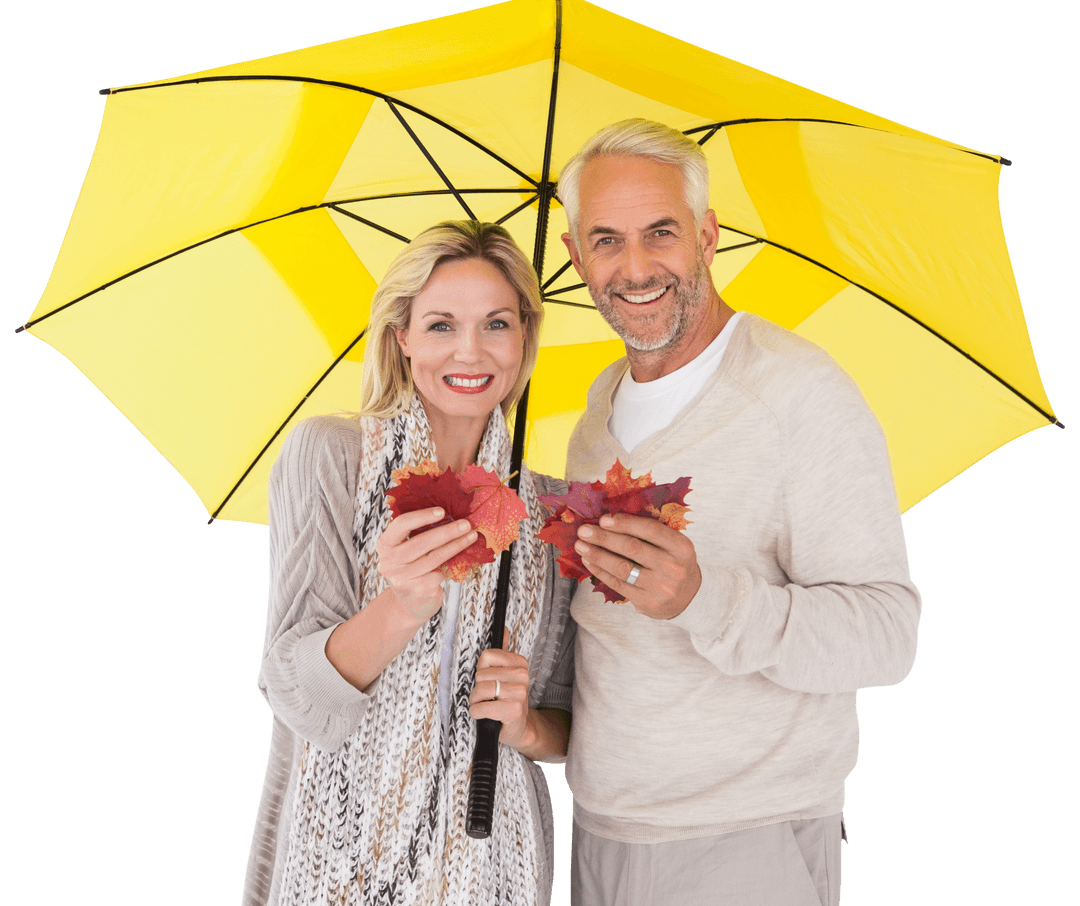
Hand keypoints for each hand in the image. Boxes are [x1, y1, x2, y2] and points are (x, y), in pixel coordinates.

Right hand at [376, 507, 476, 623]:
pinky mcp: (417, 590)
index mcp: (385, 544)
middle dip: (447, 531)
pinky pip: (439, 573)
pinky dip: (452, 564)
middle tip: (466, 524)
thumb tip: (450, 515)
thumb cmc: (413, 567)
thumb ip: (419, 533)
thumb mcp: (406, 549)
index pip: (401, 524)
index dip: (422, 516)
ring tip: (471, 537)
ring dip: (456, 546)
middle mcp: (389, 561)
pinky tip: (461, 559)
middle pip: (421, 542)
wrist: (410, 602)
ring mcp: (402, 578)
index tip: (442, 511)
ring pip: (434, 557)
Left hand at [469, 629, 531, 749]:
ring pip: (481, 689)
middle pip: (481, 674)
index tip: (490, 679)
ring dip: (476, 701)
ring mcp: (520, 693)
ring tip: (485, 705)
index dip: (481, 670)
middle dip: (478, 688)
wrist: (517, 728)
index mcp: (520, 663)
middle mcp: (522, 675)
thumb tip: (504, 628)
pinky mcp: (513, 710)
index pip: (486, 656)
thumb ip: (502, 652)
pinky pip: (481, 707)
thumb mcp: (505, 674)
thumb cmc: (506, 699)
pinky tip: (483, 715)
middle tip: (489, 696)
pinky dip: (476, 712)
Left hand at [575, 513, 700, 618]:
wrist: (690, 598)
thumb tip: (612, 518)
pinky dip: (600, 571)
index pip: (651, 531)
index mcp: (682, 547)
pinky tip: (589, 561)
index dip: (626, 524)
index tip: (604, 519)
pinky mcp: (647, 602)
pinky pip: (618, 584)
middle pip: (633, 549)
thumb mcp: (674, 546)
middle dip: (604, 538)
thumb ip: (651, 533)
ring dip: (597, 555)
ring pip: (622, 568)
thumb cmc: (675, 563)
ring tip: (581, 545)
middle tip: (584, 531)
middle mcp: (673, 567)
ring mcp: (660, 587)